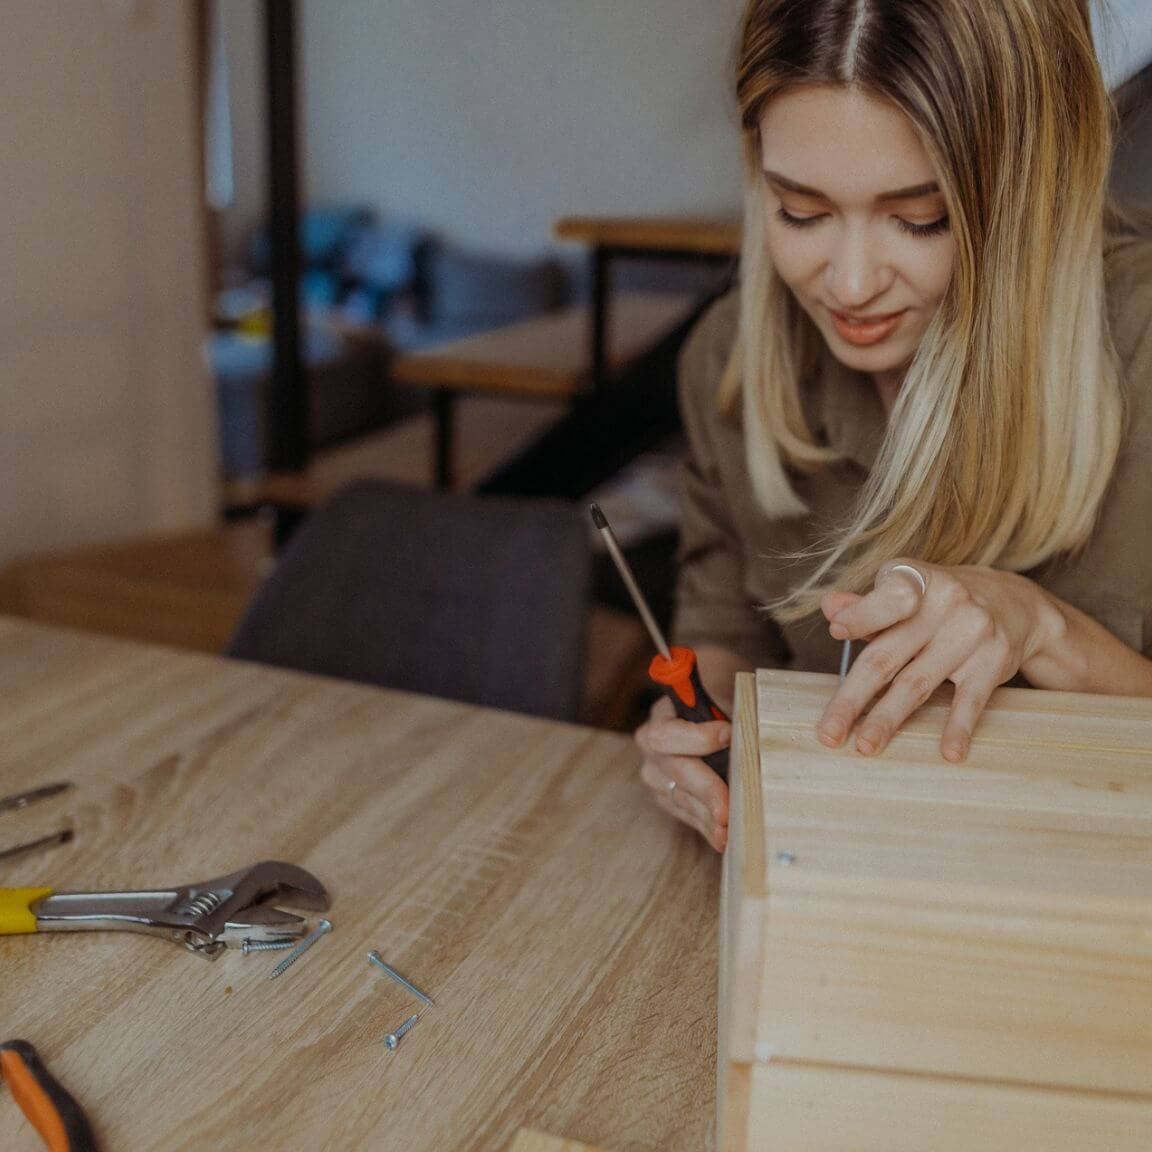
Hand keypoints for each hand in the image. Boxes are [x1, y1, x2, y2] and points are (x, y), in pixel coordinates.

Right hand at [634, 695, 729, 851]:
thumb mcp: (723, 691)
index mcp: (661, 717)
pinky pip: (686, 813)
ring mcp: (657, 776)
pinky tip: (722, 837)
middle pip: (675, 771)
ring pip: (680, 798)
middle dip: (705, 791)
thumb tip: (729, 712)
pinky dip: (706, 825)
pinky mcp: (667, 797)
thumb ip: (723, 694)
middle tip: (725, 810)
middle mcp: (652, 748)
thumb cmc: (724, 703)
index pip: (667, 734)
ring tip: (728, 832)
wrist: (720, 721)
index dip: (697, 738)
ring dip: (706, 816)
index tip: (728, 735)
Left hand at [816, 560, 1060, 761]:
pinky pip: (971, 700)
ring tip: (865, 746)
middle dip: (853, 697)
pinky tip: (949, 752)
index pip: (888, 598)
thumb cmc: (937, 602)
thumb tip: (830, 607)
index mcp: (915, 579)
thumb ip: (866, 606)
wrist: (1014, 602)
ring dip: (887, 719)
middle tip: (829, 732)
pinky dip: (959, 728)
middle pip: (887, 655)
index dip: (861, 615)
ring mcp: (972, 632)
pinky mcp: (994, 661)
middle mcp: (945, 601)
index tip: (836, 632)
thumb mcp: (905, 592)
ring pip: (918, 683)